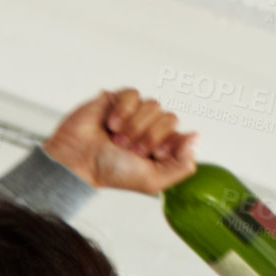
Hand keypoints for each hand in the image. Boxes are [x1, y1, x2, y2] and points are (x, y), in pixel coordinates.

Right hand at [43, 88, 198, 194]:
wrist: (78, 161)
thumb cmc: (110, 172)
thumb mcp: (153, 180)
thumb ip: (182, 165)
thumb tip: (196, 138)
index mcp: (160, 147)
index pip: (181, 134)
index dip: (168, 143)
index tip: (153, 155)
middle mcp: (149, 128)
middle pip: (170, 118)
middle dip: (149, 136)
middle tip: (128, 149)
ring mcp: (134, 114)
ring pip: (153, 105)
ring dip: (133, 126)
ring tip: (115, 138)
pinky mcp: (117, 100)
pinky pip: (133, 95)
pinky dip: (122, 111)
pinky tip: (109, 123)